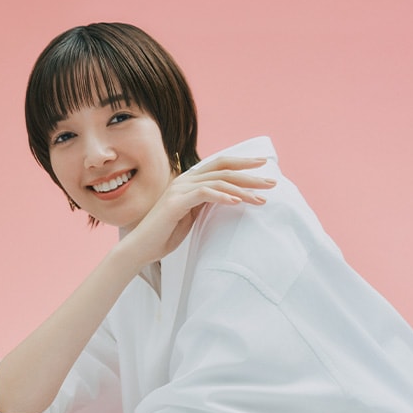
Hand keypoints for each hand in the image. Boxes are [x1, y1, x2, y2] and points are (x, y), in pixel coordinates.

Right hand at [123, 156, 276, 264]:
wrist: (141, 248)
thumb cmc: (165, 235)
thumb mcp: (191, 217)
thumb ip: (206, 204)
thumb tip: (228, 198)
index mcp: (190, 182)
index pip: (220, 166)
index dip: (242, 164)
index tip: (264, 167)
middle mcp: (185, 180)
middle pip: (223, 169)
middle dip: (250, 173)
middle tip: (272, 182)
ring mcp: (180, 189)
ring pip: (218, 181)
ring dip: (242, 189)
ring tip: (260, 198)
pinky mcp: (175, 202)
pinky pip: (204, 194)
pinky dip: (222, 196)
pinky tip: (237, 201)